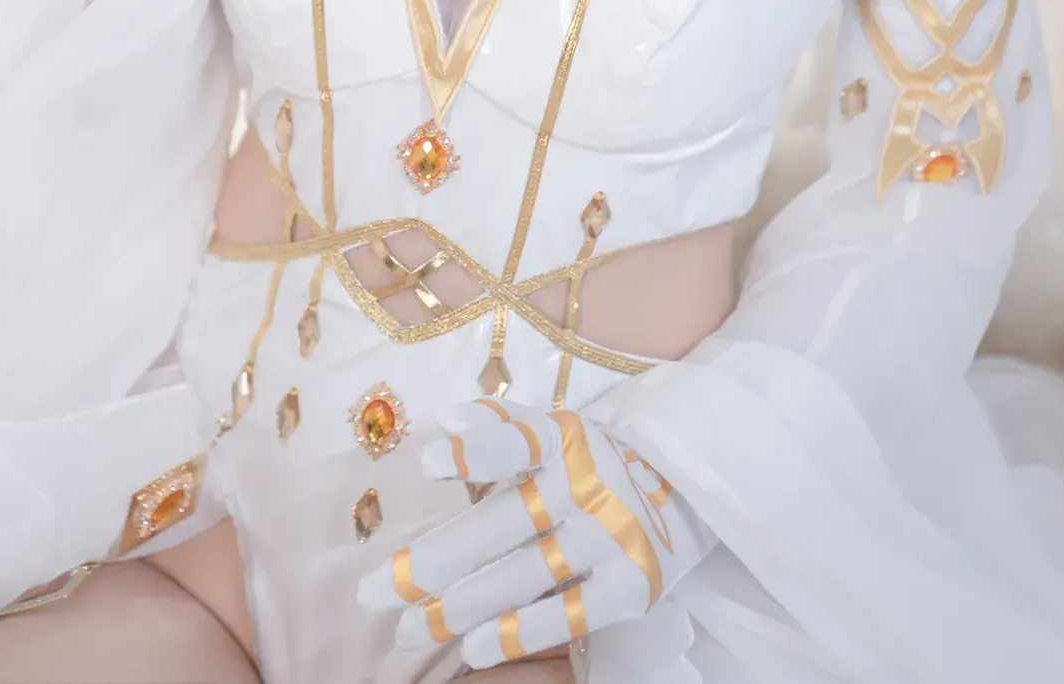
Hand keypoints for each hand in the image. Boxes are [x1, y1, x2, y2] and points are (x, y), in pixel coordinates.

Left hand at [358, 398, 711, 667]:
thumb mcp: (558, 432)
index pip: (516, 441)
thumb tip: (445, 417)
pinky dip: (519, 630)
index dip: (474, 451)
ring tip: (407, 631)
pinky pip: (567, 614)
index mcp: (563, 438)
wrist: (691, 488)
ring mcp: (609, 537)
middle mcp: (585, 485)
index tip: (427, 460)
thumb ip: (502, 427)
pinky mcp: (630, 586)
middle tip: (371, 595)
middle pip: (499, 527)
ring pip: (522, 576)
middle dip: (430, 563)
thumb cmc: (597, 461)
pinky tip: (472, 647)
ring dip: (458, 607)